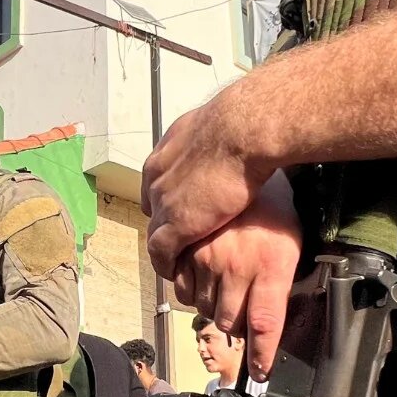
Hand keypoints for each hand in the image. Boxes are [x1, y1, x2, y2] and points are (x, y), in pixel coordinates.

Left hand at [142, 103, 277, 283]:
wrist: (242, 132)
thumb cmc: (241, 124)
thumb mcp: (215, 125)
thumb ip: (211, 136)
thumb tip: (227, 136)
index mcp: (166, 154)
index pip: (156, 184)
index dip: (170, 199)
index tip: (183, 208)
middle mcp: (157, 178)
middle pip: (154, 209)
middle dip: (166, 224)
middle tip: (183, 238)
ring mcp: (165, 202)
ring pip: (154, 233)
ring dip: (165, 250)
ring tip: (177, 263)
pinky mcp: (176, 224)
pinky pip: (162, 253)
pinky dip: (166, 265)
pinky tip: (176, 273)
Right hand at [172, 172, 301, 379]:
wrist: (239, 149)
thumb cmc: (274, 194)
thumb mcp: (291, 235)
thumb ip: (281, 270)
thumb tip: (275, 299)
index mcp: (270, 266)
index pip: (266, 325)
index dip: (262, 355)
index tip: (261, 372)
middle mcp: (237, 267)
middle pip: (232, 321)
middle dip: (238, 326)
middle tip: (243, 316)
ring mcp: (208, 258)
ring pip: (205, 306)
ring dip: (214, 307)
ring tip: (223, 294)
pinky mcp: (185, 247)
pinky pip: (182, 284)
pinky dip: (190, 287)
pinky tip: (200, 276)